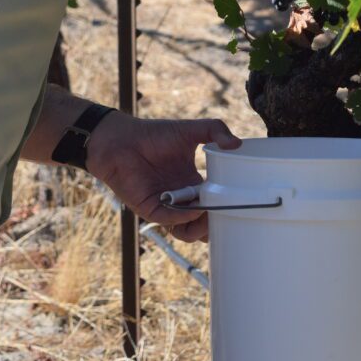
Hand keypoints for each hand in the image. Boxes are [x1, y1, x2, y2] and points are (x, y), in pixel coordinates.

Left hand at [86, 113, 240, 242]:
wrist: (122, 140)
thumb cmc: (154, 134)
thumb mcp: (191, 130)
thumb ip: (215, 130)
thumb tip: (237, 144)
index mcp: (192, 182)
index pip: (213, 204)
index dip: (225, 207)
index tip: (239, 203)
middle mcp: (181, 197)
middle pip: (203, 224)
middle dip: (215, 224)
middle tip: (226, 213)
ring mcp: (166, 206)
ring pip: (186, 231)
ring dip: (200, 228)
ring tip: (210, 215)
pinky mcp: (150, 209)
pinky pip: (170, 221)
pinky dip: (183, 218)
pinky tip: (193, 208)